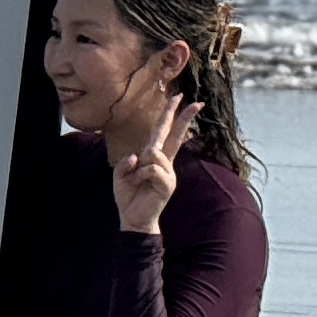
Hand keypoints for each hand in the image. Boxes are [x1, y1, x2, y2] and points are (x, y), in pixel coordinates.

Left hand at [109, 93, 198, 234]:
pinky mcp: (168, 183)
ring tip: (136, 180)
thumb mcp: (120, 174)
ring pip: (153, 153)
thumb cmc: (128, 195)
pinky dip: (139, 175)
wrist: (132, 218)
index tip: (180, 98)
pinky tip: (140, 185)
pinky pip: (150, 168)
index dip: (171, 115)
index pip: (164, 132)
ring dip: (138, 166)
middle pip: (175, 135)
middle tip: (197, 102)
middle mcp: (164, 162)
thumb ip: (126, 161)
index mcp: (154, 157)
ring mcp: (169, 173)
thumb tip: (139, 155)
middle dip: (183, 117)